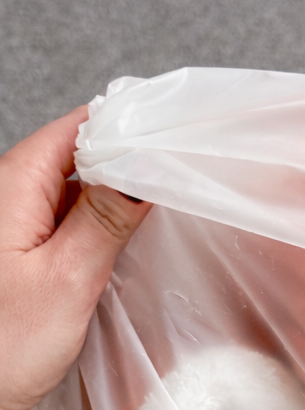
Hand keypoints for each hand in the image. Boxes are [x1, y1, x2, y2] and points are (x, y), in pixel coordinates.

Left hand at [0, 108, 151, 409]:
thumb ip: (105, 220)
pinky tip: (122, 258)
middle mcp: (8, 194)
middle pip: (78, 157)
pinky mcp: (18, 258)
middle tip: (182, 190)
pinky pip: (64, 229)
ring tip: (160, 225)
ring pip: (74, 194)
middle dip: (128, 170)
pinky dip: (96, 237)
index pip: (80, 127)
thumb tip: (141, 170)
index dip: (130, 130)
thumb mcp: (66, 281)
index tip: (176, 146)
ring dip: (114, 208)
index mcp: (14, 182)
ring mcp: (12, 226)